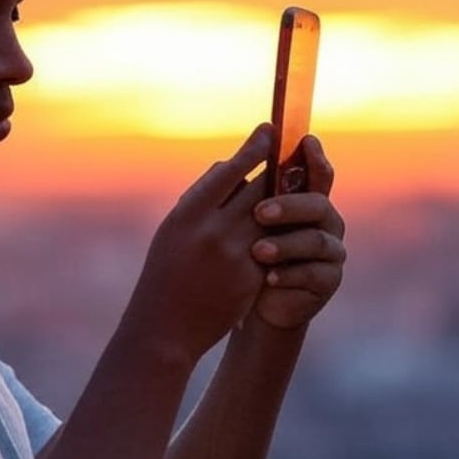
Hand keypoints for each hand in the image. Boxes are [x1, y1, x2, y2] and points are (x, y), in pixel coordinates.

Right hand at [122, 125, 271, 366]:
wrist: (165, 327)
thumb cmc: (165, 272)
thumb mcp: (173, 229)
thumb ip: (201, 198)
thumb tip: (231, 166)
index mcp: (188, 214)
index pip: (230, 170)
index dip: (254, 148)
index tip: (270, 130)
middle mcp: (214, 231)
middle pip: (259, 188)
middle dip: (277, 169)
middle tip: (293, 150)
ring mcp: (237, 255)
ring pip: (273, 215)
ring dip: (284, 200)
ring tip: (294, 184)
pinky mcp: (254, 277)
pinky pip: (274, 244)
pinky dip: (279, 233)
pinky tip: (285, 226)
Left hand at [249, 135, 345, 329]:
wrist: (253, 303)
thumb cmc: (247, 254)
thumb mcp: (244, 222)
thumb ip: (246, 192)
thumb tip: (235, 156)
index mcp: (306, 199)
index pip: (317, 172)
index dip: (315, 157)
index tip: (305, 141)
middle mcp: (325, 221)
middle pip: (318, 204)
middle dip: (290, 205)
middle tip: (259, 212)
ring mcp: (331, 251)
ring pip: (316, 241)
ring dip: (286, 244)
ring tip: (257, 251)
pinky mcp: (328, 281)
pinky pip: (314, 275)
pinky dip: (290, 275)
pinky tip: (269, 278)